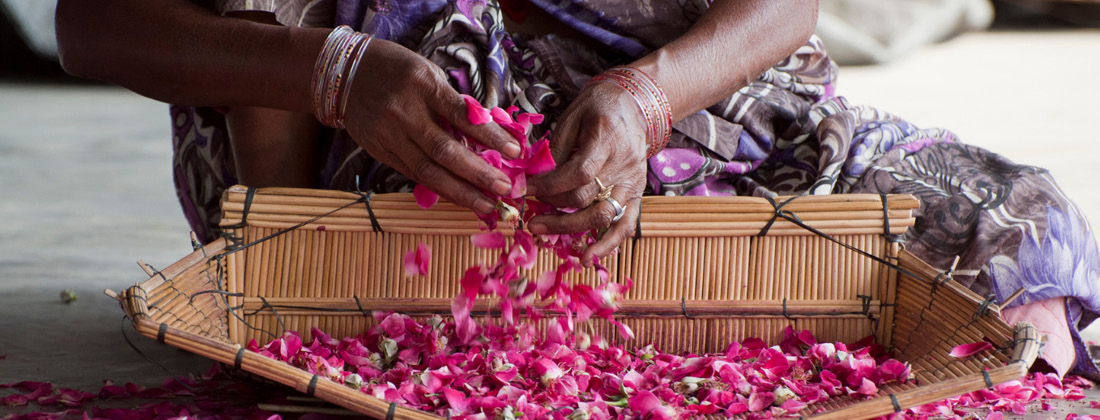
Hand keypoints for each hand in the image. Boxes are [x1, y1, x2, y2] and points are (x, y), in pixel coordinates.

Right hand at [342, 40, 521, 213]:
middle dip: (478, 173)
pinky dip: (439, 188)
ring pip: (428, 171)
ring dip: (460, 192)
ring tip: (486, 205)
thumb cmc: (398, 70)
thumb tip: (489, 132)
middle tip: (504, 189)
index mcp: (423, 86)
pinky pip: (413, 174)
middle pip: (445, 150)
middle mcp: (404, 113)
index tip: (514, 151)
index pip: (462, 115)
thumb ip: (454, 103)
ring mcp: (389, 135)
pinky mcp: (379, 151)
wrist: (346, 73)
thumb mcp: (428, 74)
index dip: (489, 135)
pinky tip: (459, 197)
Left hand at [526, 81, 647, 264]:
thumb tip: (533, 176)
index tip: (524, 190)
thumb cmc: (599, 107)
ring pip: (604, 217)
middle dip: (552, 210)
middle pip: (586, 198)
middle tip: (528, 214)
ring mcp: (633, 183)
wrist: (636, 105)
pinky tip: (588, 257)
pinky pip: (626, 225)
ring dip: (571, 229)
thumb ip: (555, 147)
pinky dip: (608, 245)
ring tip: (543, 233)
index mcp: (606, 140)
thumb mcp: (572, 116)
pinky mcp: (637, 194)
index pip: (578, 173)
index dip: (549, 185)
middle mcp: (623, 165)